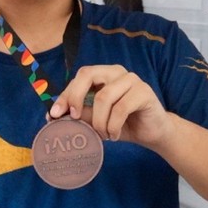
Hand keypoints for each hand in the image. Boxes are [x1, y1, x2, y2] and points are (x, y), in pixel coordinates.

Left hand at [49, 65, 173, 148]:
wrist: (153, 133)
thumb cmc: (123, 124)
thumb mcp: (97, 120)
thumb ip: (81, 114)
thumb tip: (54, 116)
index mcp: (104, 74)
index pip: (80, 77)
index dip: (65, 94)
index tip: (54, 114)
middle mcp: (117, 72)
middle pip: (88, 75)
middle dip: (75, 97)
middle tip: (74, 119)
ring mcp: (132, 80)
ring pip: (103, 97)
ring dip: (99, 122)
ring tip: (103, 135)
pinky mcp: (144, 92)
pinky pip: (121, 109)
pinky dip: (113, 126)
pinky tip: (114, 134)